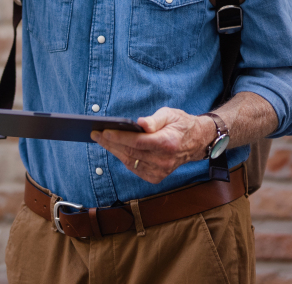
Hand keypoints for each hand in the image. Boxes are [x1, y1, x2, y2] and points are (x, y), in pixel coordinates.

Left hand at [91, 108, 215, 184]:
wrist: (196, 141)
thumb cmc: (180, 124)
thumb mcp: (170, 114)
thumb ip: (154, 120)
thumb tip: (139, 123)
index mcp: (167, 143)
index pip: (137, 142)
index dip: (118, 137)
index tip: (103, 131)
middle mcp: (164, 160)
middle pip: (131, 152)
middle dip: (110, 143)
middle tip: (95, 134)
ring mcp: (161, 171)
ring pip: (131, 162)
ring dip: (114, 151)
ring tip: (101, 140)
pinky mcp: (158, 177)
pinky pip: (136, 169)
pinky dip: (125, 159)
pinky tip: (116, 149)